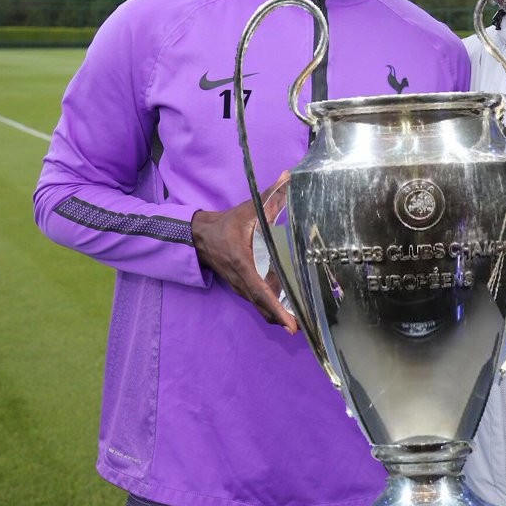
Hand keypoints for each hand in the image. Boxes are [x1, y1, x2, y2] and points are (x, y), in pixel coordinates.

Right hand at [191, 172, 296, 332]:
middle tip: (306, 329)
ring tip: (302, 325)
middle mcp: (240, 280)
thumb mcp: (248, 209)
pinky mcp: (240, 288)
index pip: (261, 290)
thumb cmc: (226, 224)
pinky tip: (289, 312)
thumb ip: (271, 194)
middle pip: (263, 306)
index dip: (277, 307)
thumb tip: (289, 176)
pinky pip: (258, 303)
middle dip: (283, 320)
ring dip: (279, 317)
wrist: (199, 236)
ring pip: (261, 307)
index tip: (291, 324)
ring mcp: (239, 287)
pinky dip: (272, 310)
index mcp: (243, 263)